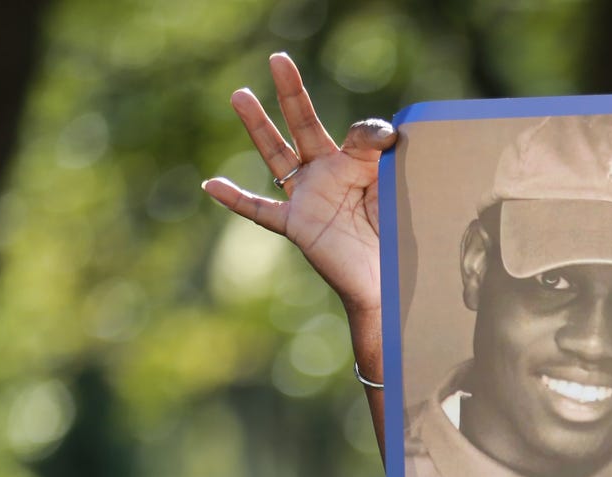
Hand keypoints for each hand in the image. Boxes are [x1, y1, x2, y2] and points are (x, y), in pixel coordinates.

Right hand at [202, 53, 393, 318]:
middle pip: (304, 126)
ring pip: (278, 155)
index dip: (371, 134)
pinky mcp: (298, 225)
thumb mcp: (396, 190)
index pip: (358, 134)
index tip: (389, 139)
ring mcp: (308, 198)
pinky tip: (211, 185)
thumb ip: (387, 160)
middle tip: (278, 59)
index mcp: (355, 164)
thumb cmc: (400, 236)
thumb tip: (384, 132)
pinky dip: (236, 200)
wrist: (392, 282)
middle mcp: (327, 174)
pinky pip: (261, 212)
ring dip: (259, 126)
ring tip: (241, 95)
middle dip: (292, 93)